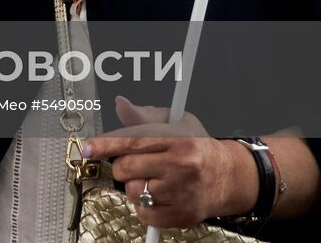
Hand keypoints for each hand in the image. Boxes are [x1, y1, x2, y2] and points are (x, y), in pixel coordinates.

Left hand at [84, 97, 257, 228]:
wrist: (231, 177)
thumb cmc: (200, 148)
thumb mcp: (178, 123)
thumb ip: (145, 116)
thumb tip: (120, 105)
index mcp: (178, 140)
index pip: (133, 141)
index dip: (106, 145)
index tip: (89, 148)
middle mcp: (180, 166)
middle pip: (127, 168)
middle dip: (122, 167)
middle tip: (134, 164)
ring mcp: (181, 193)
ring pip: (133, 192)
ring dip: (135, 187)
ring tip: (152, 180)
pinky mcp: (182, 215)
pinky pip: (144, 214)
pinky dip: (144, 207)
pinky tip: (157, 197)